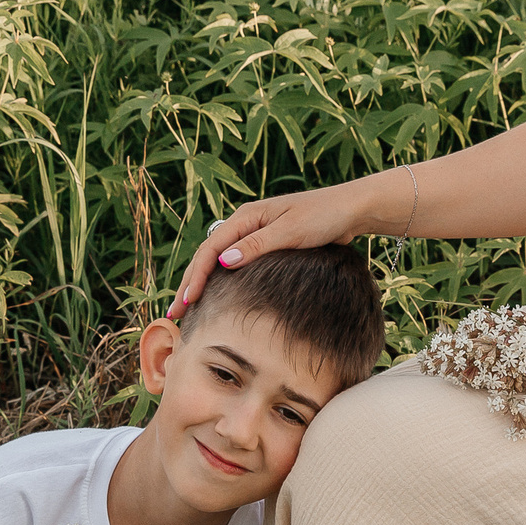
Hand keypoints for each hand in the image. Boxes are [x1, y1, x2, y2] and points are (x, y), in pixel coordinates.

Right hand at [170, 185, 376, 315]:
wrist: (351, 210)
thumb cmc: (324, 217)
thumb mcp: (291, 231)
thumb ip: (257, 246)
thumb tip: (222, 261)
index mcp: (247, 216)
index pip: (211, 249)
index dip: (196, 277)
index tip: (187, 302)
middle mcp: (246, 224)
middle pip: (209, 256)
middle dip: (190, 284)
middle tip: (174, 314)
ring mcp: (256, 234)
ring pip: (219, 261)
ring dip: (202, 284)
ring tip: (187, 310)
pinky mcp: (267, 246)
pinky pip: (235, 265)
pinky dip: (221, 282)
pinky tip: (217, 298)